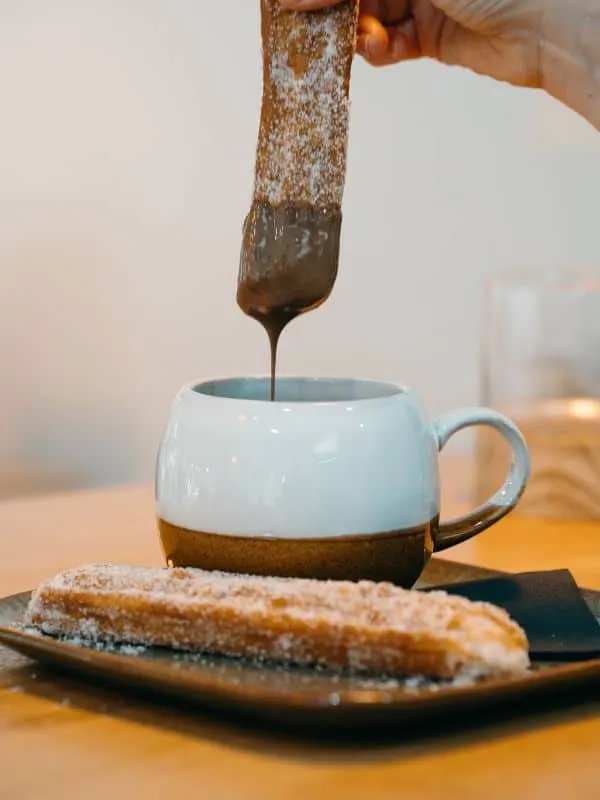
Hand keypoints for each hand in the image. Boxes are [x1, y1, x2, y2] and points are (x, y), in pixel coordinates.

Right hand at [279, 0, 542, 88]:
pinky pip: (392, 43)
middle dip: (333, 4)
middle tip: (302, 20)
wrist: (548, 24)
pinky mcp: (434, 36)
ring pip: (370, 15)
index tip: (287, 0)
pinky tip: (378, 50)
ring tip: (356, 37)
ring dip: (355, 30)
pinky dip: (379, 50)